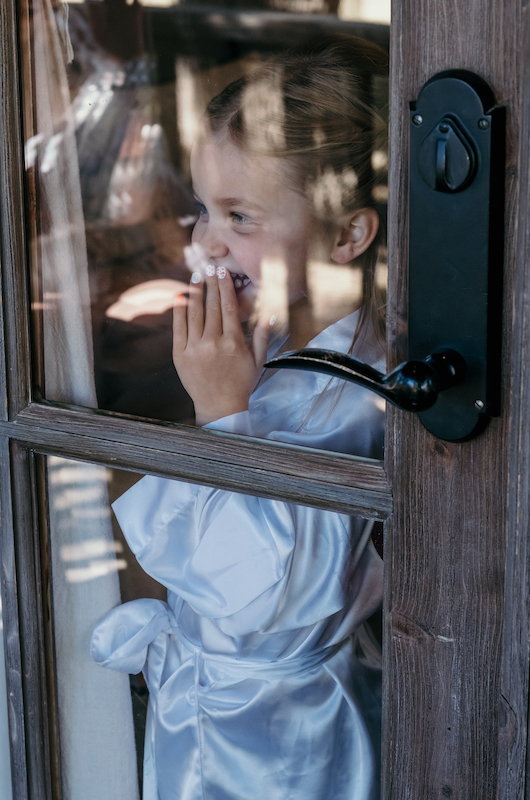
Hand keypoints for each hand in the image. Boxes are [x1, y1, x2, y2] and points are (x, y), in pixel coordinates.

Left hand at [173, 268, 270, 425]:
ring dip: (195, 293)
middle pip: (212, 306)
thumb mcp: (257, 360)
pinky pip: (179, 328)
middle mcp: (213, 343)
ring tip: (195, 277)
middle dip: (211, 285)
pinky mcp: (181, 355)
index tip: (222, 273)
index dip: (225, 287)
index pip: (229, 307)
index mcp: (233, 342)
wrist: (219, 407)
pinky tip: (180, 297)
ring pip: (195, 313)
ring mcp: (195, 348)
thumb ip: (262, 336)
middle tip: (209, 267)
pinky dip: (179, 311)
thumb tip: (270, 313)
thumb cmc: (241, 384)